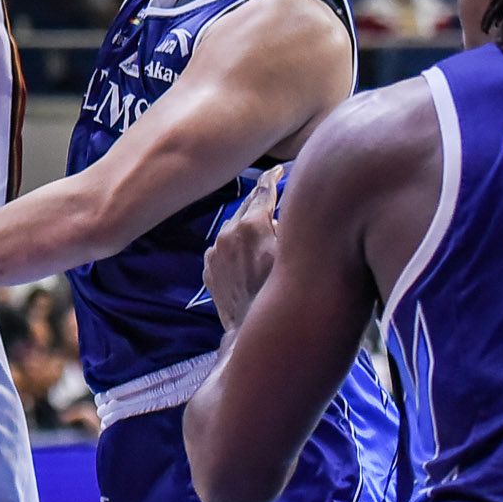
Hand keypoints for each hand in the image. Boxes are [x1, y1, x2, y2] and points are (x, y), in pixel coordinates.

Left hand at [204, 168, 280, 329]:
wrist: (252, 331)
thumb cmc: (282, 294)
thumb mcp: (293, 254)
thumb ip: (289, 225)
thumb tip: (285, 208)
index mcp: (252, 224)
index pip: (264, 189)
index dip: (272, 177)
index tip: (277, 170)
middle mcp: (229, 232)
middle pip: (247, 205)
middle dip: (260, 199)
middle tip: (273, 195)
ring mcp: (216, 250)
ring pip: (234, 226)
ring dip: (247, 224)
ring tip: (263, 233)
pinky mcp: (209, 266)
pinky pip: (223, 246)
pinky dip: (234, 244)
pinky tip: (248, 256)